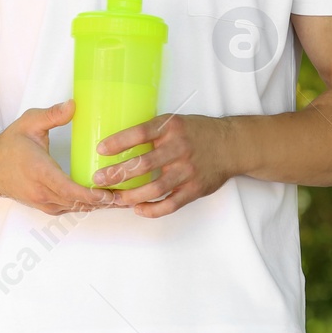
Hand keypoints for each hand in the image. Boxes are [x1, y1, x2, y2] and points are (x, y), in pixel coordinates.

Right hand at [0, 99, 119, 215]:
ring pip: (74, 208)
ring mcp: (41, 202)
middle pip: (77, 203)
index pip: (69, 190)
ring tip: (122, 200)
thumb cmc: (9, 144)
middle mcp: (41, 192)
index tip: (111, 193)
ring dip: (96, 206)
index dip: (91, 195)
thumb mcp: (29, 122)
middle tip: (128, 196)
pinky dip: (85, 206)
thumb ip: (52, 115)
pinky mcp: (43, 205)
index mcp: (40, 172)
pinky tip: (102, 201)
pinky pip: (67, 209)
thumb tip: (74, 105)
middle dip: (102, 202)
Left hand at [94, 114, 238, 217]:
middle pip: (144, 163)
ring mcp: (188, 170)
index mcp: (172, 128)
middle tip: (99, 179)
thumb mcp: (176, 122)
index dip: (119, 142)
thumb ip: (154, 132)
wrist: (231, 145)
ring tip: (115, 198)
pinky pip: (170, 204)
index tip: (100, 149)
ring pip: (155, 188)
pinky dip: (152, 209)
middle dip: (118, 173)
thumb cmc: (198, 133)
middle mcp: (180, 148)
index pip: (141, 133)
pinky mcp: (195, 188)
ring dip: (131, 196)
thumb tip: (119, 142)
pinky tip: (138, 209)